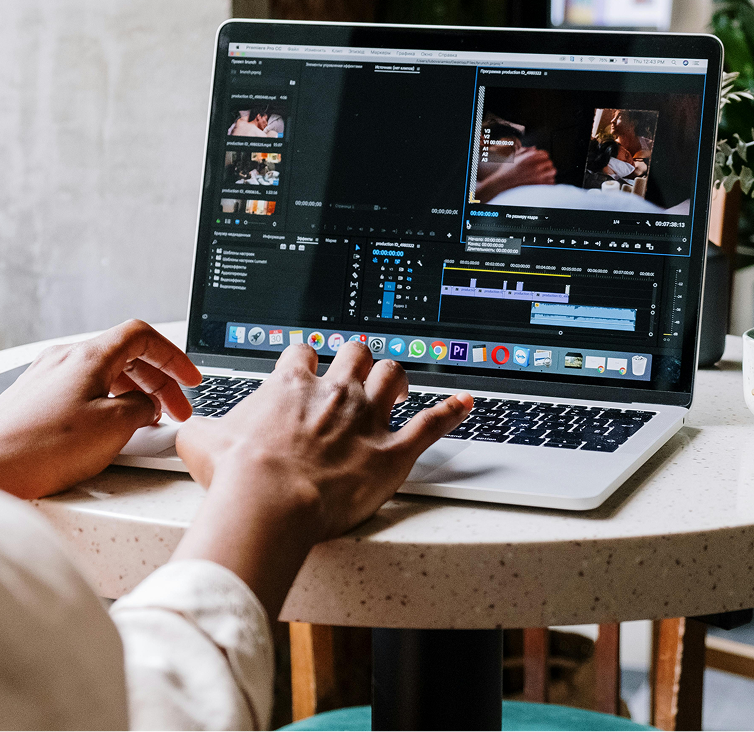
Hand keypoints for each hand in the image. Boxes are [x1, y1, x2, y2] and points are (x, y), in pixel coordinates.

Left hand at [0, 319, 202, 498]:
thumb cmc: (41, 449)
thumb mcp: (115, 426)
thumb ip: (143, 407)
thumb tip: (147, 407)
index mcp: (88, 356)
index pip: (142, 336)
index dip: (173, 356)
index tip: (189, 378)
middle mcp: (65, 360)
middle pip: (126, 357)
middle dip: (158, 383)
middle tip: (176, 410)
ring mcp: (47, 380)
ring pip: (105, 376)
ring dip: (134, 395)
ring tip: (148, 423)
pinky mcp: (36, 402)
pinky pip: (85, 393)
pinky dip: (109, 405)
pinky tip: (113, 431)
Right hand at [173, 342, 471, 619]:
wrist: (269, 500)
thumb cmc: (237, 474)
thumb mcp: (202, 441)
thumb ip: (202, 427)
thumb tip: (189, 428)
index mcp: (293, 387)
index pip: (304, 355)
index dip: (307, 360)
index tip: (308, 367)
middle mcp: (335, 394)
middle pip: (356, 354)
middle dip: (356, 360)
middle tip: (354, 373)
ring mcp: (367, 418)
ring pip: (392, 376)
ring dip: (394, 378)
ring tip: (394, 384)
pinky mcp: (393, 449)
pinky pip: (432, 422)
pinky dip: (451, 411)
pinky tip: (464, 403)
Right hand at [474, 146, 556, 201]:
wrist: (503, 181)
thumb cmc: (507, 168)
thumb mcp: (514, 155)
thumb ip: (525, 150)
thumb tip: (534, 148)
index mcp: (530, 157)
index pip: (545, 154)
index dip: (543, 156)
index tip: (541, 160)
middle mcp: (535, 165)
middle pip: (550, 162)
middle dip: (546, 164)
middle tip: (542, 167)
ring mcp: (537, 175)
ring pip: (552, 171)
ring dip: (549, 172)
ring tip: (545, 173)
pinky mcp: (537, 184)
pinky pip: (551, 181)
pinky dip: (549, 181)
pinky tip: (543, 181)